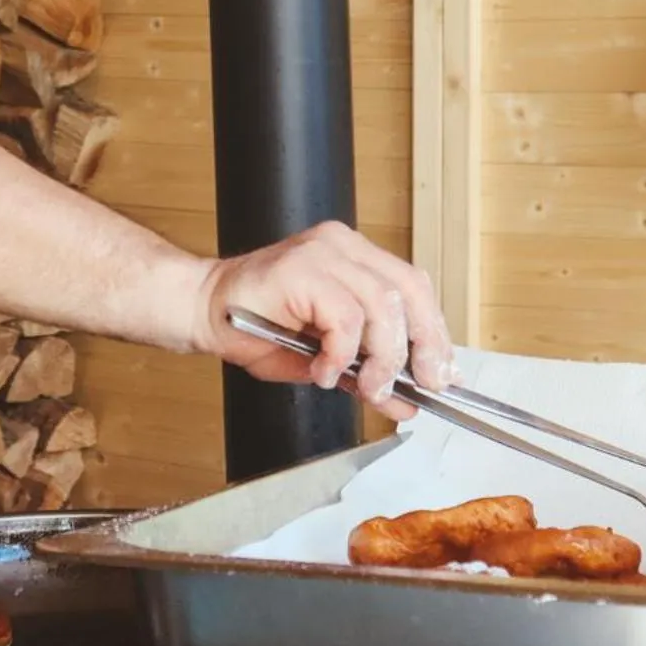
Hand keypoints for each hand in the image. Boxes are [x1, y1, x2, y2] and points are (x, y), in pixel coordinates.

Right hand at [192, 220, 456, 420]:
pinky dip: (342, 353)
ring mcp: (322, 252)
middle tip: (418, 387)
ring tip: (366, 387)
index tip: (443, 375)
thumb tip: (407, 400)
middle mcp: (343, 245)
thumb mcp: (325, 357)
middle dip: (422, 346)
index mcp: (355, 257)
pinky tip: (324, 371)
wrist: (201, 310)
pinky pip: (344, 317)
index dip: (435, 333)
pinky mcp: (300, 269)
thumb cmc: (257, 328)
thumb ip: (367, 370)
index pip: (414, 288)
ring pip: (384, 304)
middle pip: (409, 290)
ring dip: (382, 357)